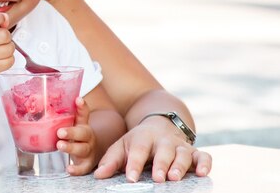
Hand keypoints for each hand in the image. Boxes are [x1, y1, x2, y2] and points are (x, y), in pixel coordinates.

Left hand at [56, 97, 96, 175]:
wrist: (91, 152)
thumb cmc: (75, 136)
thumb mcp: (71, 125)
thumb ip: (59, 116)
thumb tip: (37, 101)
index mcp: (82, 124)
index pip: (83, 114)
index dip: (81, 107)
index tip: (78, 100)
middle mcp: (87, 136)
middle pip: (83, 132)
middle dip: (72, 132)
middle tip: (60, 132)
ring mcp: (88, 150)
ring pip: (82, 149)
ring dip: (71, 148)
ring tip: (60, 145)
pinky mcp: (87, 164)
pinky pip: (83, 168)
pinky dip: (77, 170)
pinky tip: (69, 169)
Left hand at [94, 116, 211, 181]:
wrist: (158, 124)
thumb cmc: (138, 142)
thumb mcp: (122, 146)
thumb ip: (111, 161)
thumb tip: (98, 175)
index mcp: (143, 138)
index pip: (138, 150)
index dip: (134, 164)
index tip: (131, 178)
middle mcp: (163, 140)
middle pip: (163, 151)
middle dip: (161, 164)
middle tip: (158, 178)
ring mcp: (180, 145)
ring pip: (183, 153)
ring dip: (180, 165)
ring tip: (174, 178)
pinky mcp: (194, 151)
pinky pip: (203, 156)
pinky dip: (205, 163)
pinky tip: (203, 173)